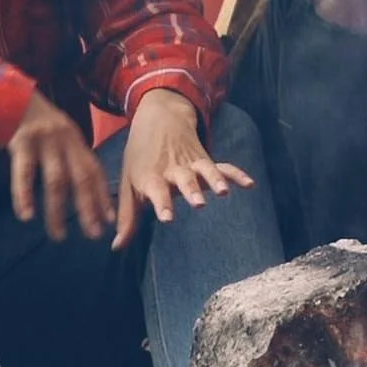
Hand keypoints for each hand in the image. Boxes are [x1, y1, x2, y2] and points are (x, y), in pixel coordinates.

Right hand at [7, 90, 112, 242]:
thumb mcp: (62, 135)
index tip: (110, 220)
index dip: (103, 195)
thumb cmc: (38, 123)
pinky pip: (24, 173)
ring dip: (58, 211)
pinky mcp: (22, 143)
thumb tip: (83, 190)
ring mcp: (45, 142)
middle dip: (89, 207)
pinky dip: (25, 195)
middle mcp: (66, 142)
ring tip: (58, 235)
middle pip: (82, 178)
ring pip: (56, 181)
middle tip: (94, 234)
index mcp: (77, 141)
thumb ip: (71, 158)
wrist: (12, 96)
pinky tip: (26, 215)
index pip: (95, 172)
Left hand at [113, 88, 256, 250]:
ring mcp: (191, 163)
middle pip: (184, 180)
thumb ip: (127, 217)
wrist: (159, 118)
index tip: (168, 218)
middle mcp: (173, 169)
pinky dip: (236, 174)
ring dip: (215, 180)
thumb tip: (117, 248)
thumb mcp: (128, 184)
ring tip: (224, 192)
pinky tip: (249, 184)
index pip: (157, 191)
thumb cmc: (140, 158)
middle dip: (192, 191)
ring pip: (205, 170)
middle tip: (199, 204)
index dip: (162, 204)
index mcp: (151, 176)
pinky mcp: (205, 159)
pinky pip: (223, 166)